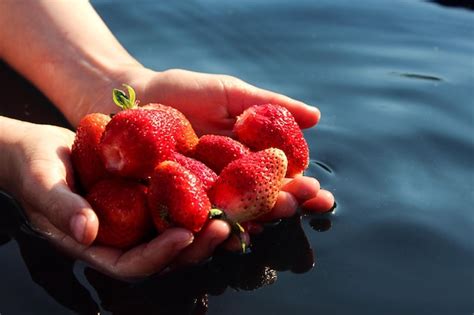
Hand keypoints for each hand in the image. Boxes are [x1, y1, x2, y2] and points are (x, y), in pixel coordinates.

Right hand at [3, 118, 222, 278]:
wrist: (42, 148)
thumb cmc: (33, 167)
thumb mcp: (42, 184)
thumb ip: (61, 208)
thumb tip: (87, 232)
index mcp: (98, 246)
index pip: (133, 264)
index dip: (160, 254)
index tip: (185, 235)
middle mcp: (123, 237)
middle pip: (165, 255)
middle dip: (196, 246)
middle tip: (223, 228)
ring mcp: (138, 218)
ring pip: (177, 232)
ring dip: (206, 227)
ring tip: (232, 213)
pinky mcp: (148, 197)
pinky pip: (176, 204)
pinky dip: (199, 201)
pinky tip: (221, 189)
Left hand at [86, 67, 333, 262]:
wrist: (132, 96)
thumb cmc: (183, 91)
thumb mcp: (230, 93)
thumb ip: (271, 106)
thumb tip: (317, 118)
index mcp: (248, 160)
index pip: (282, 180)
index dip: (303, 189)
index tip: (322, 194)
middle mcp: (229, 184)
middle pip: (262, 202)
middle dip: (285, 205)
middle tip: (302, 203)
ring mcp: (202, 196)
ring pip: (233, 216)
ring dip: (255, 220)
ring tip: (270, 218)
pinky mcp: (173, 204)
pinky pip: (195, 218)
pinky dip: (212, 226)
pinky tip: (227, 231)